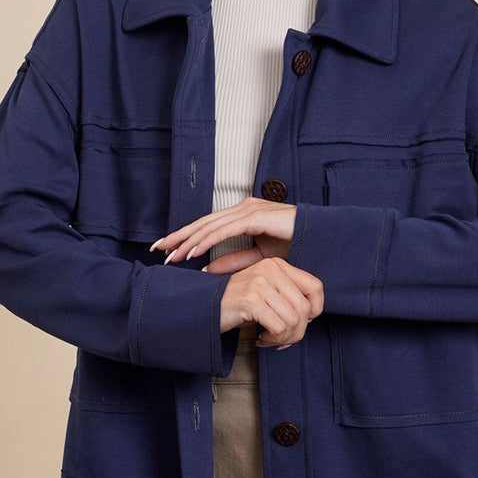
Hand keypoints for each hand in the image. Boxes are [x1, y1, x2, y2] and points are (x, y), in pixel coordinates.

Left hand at [149, 198, 296, 272]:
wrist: (319, 239)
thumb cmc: (294, 245)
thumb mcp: (258, 258)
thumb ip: (233, 261)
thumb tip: (207, 269)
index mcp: (241, 216)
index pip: (207, 227)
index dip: (185, 238)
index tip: (166, 250)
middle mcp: (242, 208)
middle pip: (202, 223)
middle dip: (179, 237)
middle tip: (158, 249)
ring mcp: (249, 209)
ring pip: (210, 226)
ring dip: (189, 241)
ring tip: (172, 255)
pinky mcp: (256, 216)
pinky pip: (226, 229)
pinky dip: (207, 240)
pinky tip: (194, 251)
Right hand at [219, 257, 323, 347]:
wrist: (203, 307)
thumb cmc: (238, 305)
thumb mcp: (267, 294)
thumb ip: (289, 297)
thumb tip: (313, 315)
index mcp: (278, 264)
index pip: (316, 287)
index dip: (315, 311)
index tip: (300, 323)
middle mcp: (271, 269)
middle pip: (305, 309)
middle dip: (297, 332)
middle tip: (281, 339)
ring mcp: (260, 283)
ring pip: (294, 320)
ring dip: (284, 338)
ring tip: (269, 338)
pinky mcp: (250, 300)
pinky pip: (278, 327)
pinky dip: (273, 339)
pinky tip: (260, 338)